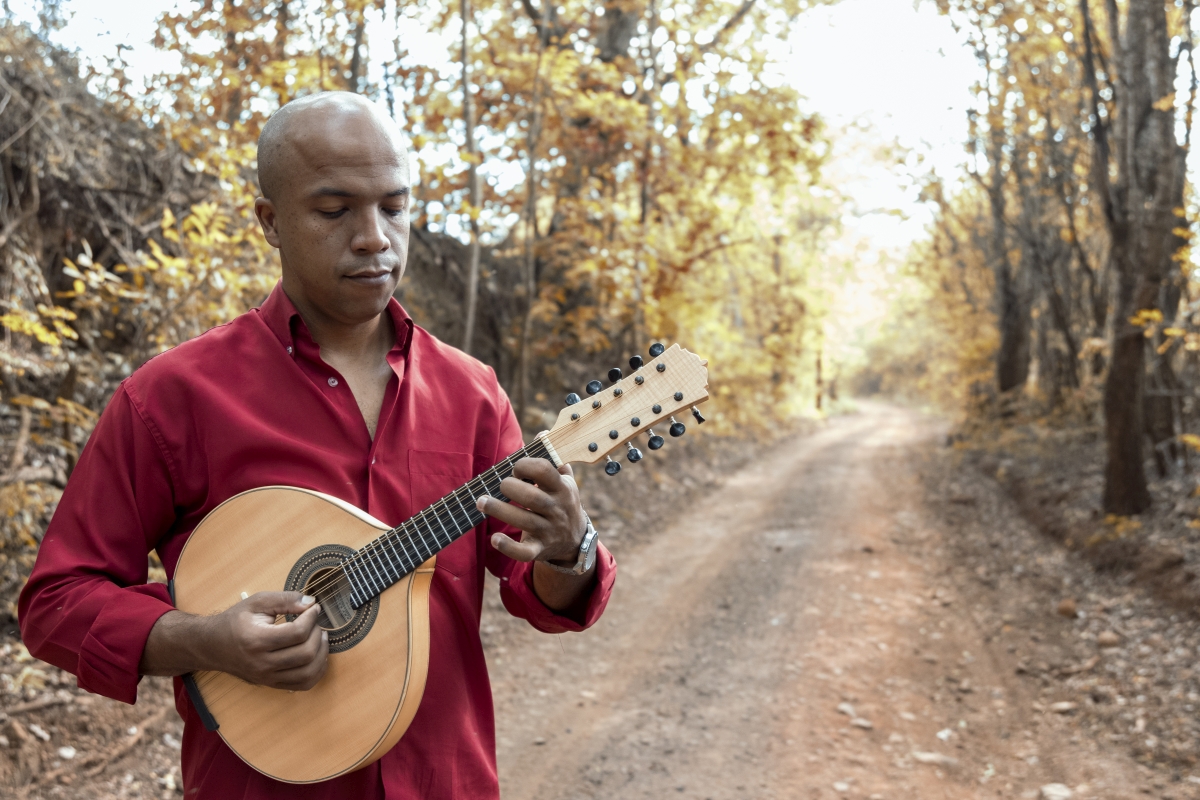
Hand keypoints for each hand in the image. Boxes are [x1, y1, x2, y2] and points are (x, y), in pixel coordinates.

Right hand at [141, 591, 328, 690]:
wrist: (212, 646)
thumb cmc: (234, 622)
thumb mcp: (256, 602)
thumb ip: (284, 599)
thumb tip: (310, 602)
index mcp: (257, 640)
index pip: (296, 633)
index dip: (311, 618)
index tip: (313, 608)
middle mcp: (262, 663)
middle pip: (305, 653)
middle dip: (318, 634)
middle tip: (315, 622)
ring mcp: (267, 677)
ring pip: (308, 673)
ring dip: (321, 654)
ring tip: (320, 637)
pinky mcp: (271, 684)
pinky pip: (303, 685)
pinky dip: (316, 671)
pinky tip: (317, 655)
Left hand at [475, 456, 585, 564]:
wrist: (575, 540)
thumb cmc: (563, 502)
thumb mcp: (565, 480)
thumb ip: (553, 458)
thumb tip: (542, 433)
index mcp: (562, 488)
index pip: (545, 471)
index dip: (526, 465)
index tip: (515, 468)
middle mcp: (557, 509)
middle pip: (532, 497)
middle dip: (510, 487)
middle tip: (500, 485)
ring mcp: (549, 531)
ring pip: (525, 521)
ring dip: (500, 510)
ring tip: (481, 501)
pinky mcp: (539, 549)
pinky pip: (525, 552)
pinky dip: (508, 547)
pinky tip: (494, 538)